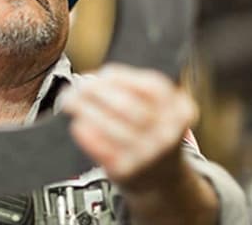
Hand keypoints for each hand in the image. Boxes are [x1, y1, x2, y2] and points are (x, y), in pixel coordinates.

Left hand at [62, 63, 197, 188]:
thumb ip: (135, 90)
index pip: (151, 86)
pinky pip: (102, 149)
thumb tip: (94, 79)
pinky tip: (78, 124)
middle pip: (127, 106)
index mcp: (180, 112)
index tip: (101, 73)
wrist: (163, 178)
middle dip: (97, 92)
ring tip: (71, 102)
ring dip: (86, 110)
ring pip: (112, 127)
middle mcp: (167, 134)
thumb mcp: (161, 110)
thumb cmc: (153, 134)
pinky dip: (87, 134)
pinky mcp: (128, 171)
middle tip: (77, 87)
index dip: (121, 77)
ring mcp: (148, 155)